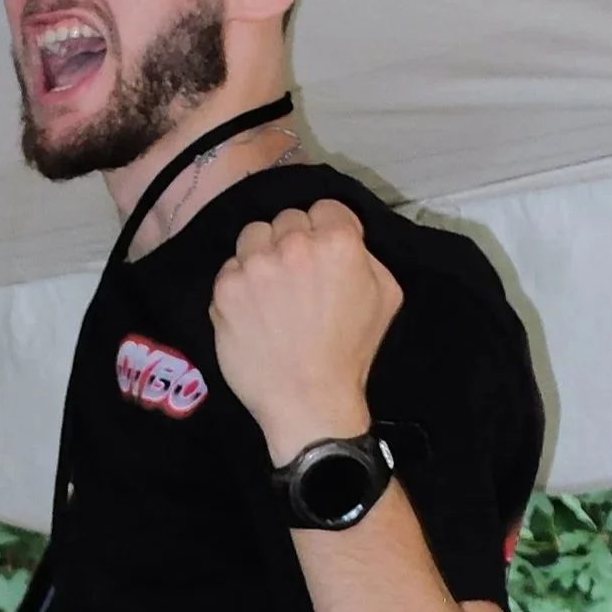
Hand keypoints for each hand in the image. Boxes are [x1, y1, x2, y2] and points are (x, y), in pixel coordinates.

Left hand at [208, 199, 401, 463]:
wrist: (309, 402)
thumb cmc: (351, 354)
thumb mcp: (386, 296)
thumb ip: (366, 256)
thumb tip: (348, 240)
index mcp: (337, 241)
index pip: (326, 209)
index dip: (327, 231)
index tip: (324, 256)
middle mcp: (293, 244)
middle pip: (288, 219)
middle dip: (294, 243)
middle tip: (298, 280)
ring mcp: (255, 266)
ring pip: (253, 236)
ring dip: (262, 255)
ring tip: (271, 290)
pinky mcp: (225, 290)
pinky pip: (229, 269)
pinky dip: (239, 286)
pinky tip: (253, 312)